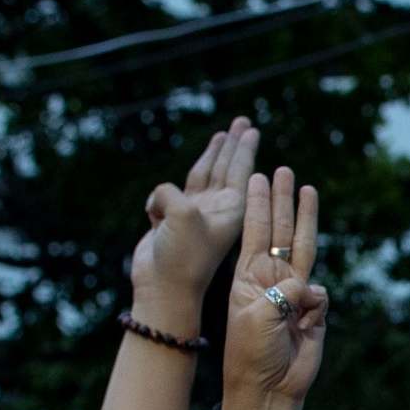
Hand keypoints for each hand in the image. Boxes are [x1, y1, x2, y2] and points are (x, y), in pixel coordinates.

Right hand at [130, 118, 259, 298]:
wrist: (163, 287)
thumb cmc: (181, 255)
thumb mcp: (181, 215)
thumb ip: (171, 193)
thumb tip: (157, 202)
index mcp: (230, 209)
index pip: (240, 170)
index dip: (244, 148)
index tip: (253, 130)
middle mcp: (217, 210)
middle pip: (227, 168)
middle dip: (234, 145)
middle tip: (243, 122)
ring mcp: (196, 214)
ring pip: (204, 177)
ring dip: (213, 156)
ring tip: (222, 136)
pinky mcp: (174, 221)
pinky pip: (168, 195)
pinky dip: (161, 197)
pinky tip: (156, 211)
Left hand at [222, 167, 326, 409]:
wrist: (269, 388)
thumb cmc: (252, 354)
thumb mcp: (257, 317)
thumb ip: (283, 292)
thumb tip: (311, 288)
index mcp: (247, 278)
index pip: (253, 233)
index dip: (257, 205)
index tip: (257, 177)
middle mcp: (270, 279)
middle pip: (280, 231)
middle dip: (281, 200)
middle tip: (284, 170)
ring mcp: (293, 294)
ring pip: (304, 249)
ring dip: (305, 219)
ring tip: (307, 189)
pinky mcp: (314, 312)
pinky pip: (321, 296)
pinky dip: (316, 306)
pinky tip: (304, 323)